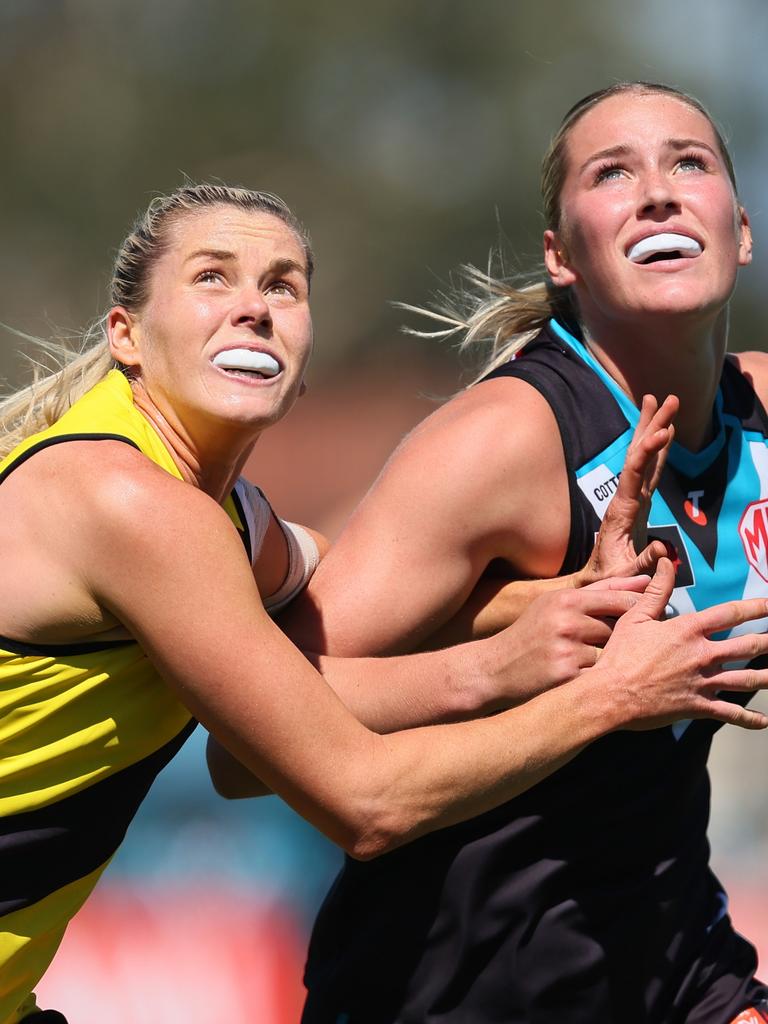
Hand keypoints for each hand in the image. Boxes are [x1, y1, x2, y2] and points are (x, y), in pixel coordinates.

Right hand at [485, 577, 648, 707]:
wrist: (497, 667)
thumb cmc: (532, 632)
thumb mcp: (556, 603)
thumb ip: (600, 592)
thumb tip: (646, 581)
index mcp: (567, 599)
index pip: (619, 599)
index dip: (637, 610)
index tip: (643, 619)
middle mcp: (567, 621)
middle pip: (618, 629)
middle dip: (618, 639)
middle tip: (610, 646)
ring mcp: (567, 649)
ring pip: (610, 654)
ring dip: (606, 660)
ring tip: (586, 662)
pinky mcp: (567, 675)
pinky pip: (599, 675)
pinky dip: (595, 678)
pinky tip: (581, 678)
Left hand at [579, 394, 678, 584]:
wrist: (592, 581)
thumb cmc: (608, 579)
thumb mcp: (625, 576)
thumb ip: (643, 563)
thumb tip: (663, 549)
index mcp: (622, 510)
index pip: (636, 472)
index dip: (649, 451)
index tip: (663, 431)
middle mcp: (625, 498)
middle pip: (639, 455)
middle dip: (653, 425)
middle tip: (666, 397)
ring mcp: (631, 498)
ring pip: (643, 457)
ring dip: (652, 429)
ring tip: (660, 401)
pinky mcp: (637, 503)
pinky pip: (649, 470)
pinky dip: (657, 450)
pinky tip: (664, 434)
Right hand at [594, 559, 767, 730]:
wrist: (611, 694)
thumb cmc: (620, 655)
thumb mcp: (635, 617)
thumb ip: (656, 590)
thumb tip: (666, 562)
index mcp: (688, 630)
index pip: (730, 613)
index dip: (755, 607)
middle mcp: (702, 654)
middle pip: (746, 646)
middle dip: (767, 641)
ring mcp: (703, 682)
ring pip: (746, 679)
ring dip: (766, 677)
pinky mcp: (698, 706)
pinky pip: (731, 713)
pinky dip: (750, 718)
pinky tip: (763, 721)